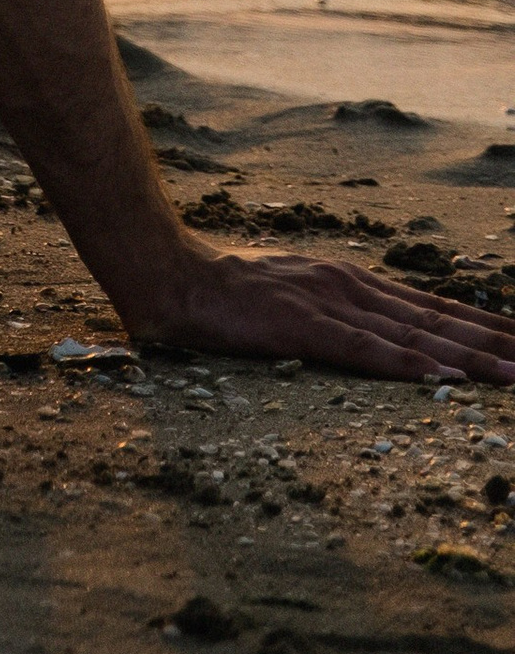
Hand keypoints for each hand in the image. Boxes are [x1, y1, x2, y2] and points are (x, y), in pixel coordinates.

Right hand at [137, 243, 514, 383]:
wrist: (171, 276)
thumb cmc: (228, 295)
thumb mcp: (296, 299)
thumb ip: (336, 316)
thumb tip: (376, 341)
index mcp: (350, 283)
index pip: (433, 309)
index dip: (484, 327)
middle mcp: (349, 286)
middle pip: (439, 320)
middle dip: (496, 343)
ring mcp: (327, 303)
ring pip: (415, 335)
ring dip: (472, 358)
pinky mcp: (301, 325)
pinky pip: (364, 350)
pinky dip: (408, 364)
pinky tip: (443, 377)